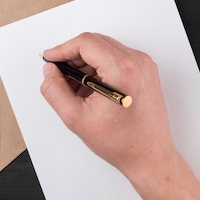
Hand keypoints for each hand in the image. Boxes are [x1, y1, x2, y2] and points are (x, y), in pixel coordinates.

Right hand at [40, 32, 178, 182]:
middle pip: (96, 43)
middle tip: (58, 75)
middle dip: (73, 56)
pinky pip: (117, 59)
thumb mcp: (77, 118)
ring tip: (73, 87)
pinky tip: (89, 88)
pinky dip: (100, 68)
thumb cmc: (122, 142)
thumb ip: (55, 91)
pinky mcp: (146, 73)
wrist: (150, 156)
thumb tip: (49, 72)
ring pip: (105, 50)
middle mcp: (138, 63)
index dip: (62, 49)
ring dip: (85, 63)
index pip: (86, 43)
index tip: (50, 59)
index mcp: (123, 70)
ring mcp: (145, 66)